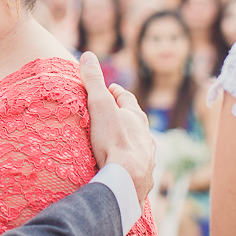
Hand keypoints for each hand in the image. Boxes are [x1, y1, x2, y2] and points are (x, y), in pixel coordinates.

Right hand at [80, 51, 155, 203]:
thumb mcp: (100, 105)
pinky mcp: (144, 178)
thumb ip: (94, 81)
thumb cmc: (113, 141)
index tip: (109, 89)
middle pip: (135, 121)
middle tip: (111, 114)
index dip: (116, 93)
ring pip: (139, 144)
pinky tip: (124, 168)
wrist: (126, 180)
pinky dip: (131, 163)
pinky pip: (138, 167)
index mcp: (136, 117)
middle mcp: (146, 136)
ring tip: (117, 142)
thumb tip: (87, 55)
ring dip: (130, 141)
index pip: (127, 99)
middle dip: (124, 117)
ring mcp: (147, 158)